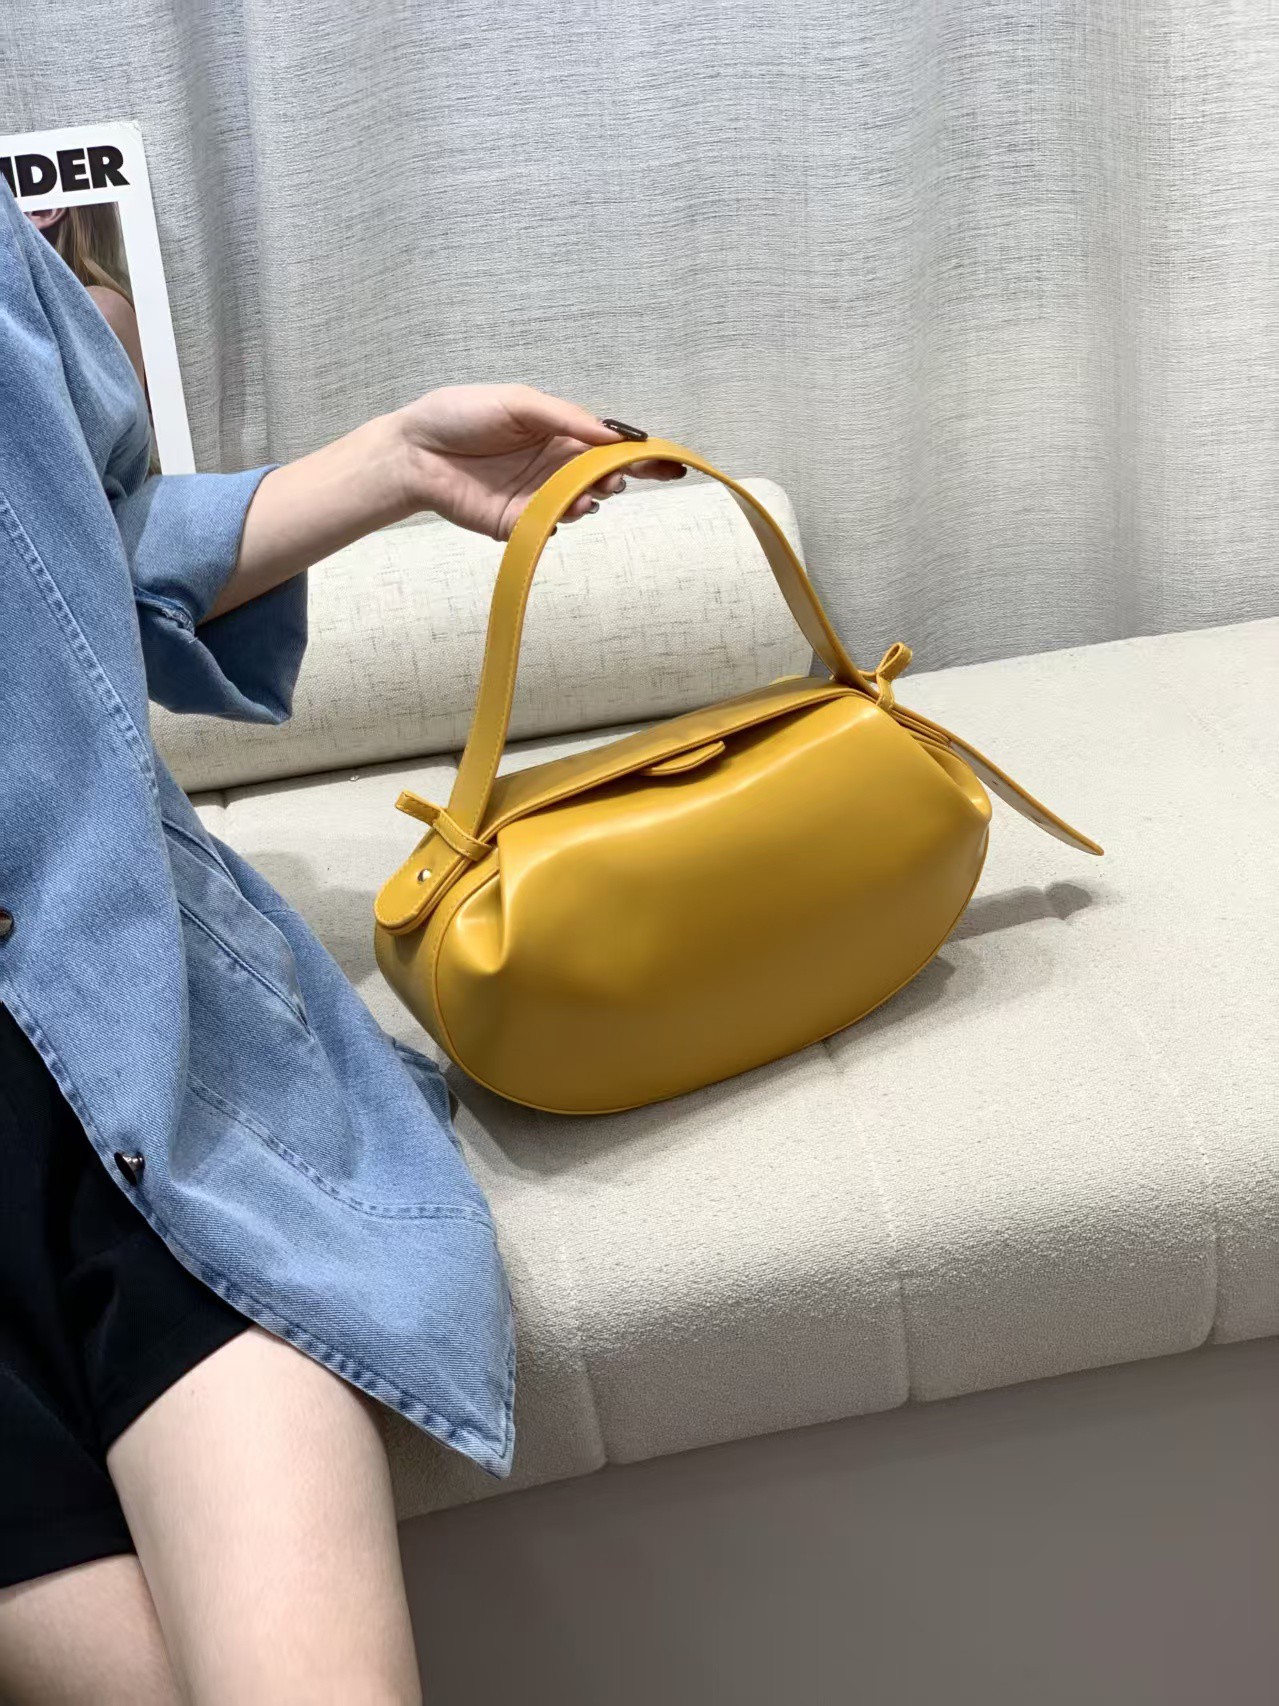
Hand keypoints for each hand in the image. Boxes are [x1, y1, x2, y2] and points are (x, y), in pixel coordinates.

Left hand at [392, 383, 687, 540]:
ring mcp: (539, 496)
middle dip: (625, 475)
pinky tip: (576, 505)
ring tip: (602, 488)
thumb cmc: (459, 414)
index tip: (671, 461)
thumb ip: (565, 417)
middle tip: (629, 474)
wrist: (414, 450)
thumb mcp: (518, 401)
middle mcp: (554, 466)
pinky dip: (570, 515)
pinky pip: (554, 523)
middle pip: (603, 475)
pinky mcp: (520, 523)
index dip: (641, 453)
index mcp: (558, 433)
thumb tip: (611, 432)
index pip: (608, 444)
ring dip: (598, 495)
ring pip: (584, 501)